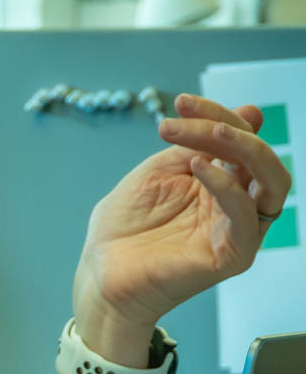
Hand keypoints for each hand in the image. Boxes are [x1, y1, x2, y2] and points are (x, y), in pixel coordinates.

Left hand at [73, 93, 292, 355]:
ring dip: (244, 150)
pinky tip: (198, 168)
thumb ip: (197, 146)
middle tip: (190, 114)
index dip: (215, 114)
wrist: (100, 271)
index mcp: (222, 182)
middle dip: (231, 128)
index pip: (237, 141)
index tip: (180, 101)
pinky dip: (227, 187)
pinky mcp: (233, 255)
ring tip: (208, 133)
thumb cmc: (124, 227)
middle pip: (261, 158)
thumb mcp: (157, 173)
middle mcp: (237, 204)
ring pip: (273, 183)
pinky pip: (246, 216)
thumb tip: (250, 111)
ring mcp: (238, 230)